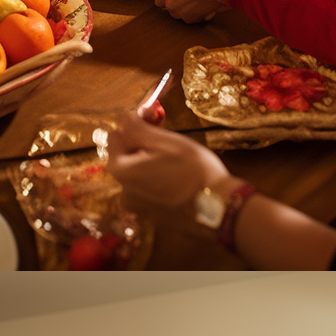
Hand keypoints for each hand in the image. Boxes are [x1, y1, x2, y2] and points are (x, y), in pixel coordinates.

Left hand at [107, 114, 231, 220]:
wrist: (219, 208)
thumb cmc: (193, 170)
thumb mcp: (166, 142)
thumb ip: (137, 128)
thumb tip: (122, 117)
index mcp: (120, 169)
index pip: (115, 136)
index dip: (135, 127)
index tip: (157, 125)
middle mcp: (122, 190)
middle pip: (126, 158)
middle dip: (143, 148)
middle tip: (171, 147)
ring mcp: (137, 207)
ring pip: (139, 175)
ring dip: (152, 167)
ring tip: (177, 167)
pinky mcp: (151, 217)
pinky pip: (149, 192)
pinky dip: (160, 184)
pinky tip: (179, 183)